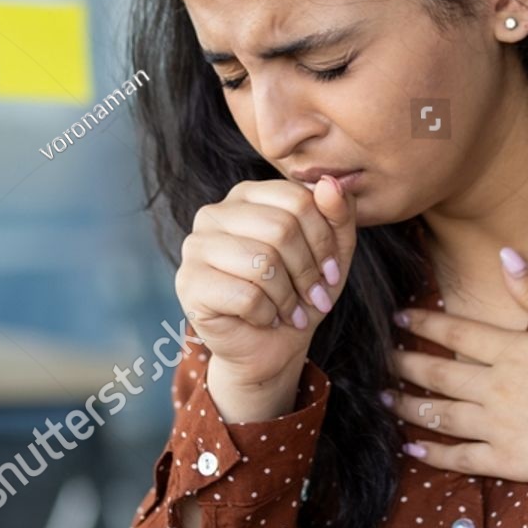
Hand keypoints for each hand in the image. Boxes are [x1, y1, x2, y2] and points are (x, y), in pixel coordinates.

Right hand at [175, 175, 357, 389]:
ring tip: (292, 311)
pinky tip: (265, 319)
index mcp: (247, 195)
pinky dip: (267, 314)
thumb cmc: (298, 291)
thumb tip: (330, 183)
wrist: (270, 345)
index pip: (297, 199)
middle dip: (307, 271)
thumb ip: (338, 213)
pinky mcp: (189, 284)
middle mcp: (214, 213)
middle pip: (281, 229)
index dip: (323, 240)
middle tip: (314, 297)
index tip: (331, 270)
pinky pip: (245, 295)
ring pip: (262, 262)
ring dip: (288, 296)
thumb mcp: (333, 251)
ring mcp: (195, 247)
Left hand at [383, 247, 527, 483]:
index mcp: (512, 350)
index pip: (457, 331)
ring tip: (385, 399)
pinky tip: (412, 448)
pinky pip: (460, 457)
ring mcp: (498, 425)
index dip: (424, 322)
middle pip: (439, 373)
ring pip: (441, 414)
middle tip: (381, 359)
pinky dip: (433, 454)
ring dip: (409, 406)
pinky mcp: (506, 459)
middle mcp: (496, 387)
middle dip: (405, 364)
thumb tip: (505, 254)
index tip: (397, 318)